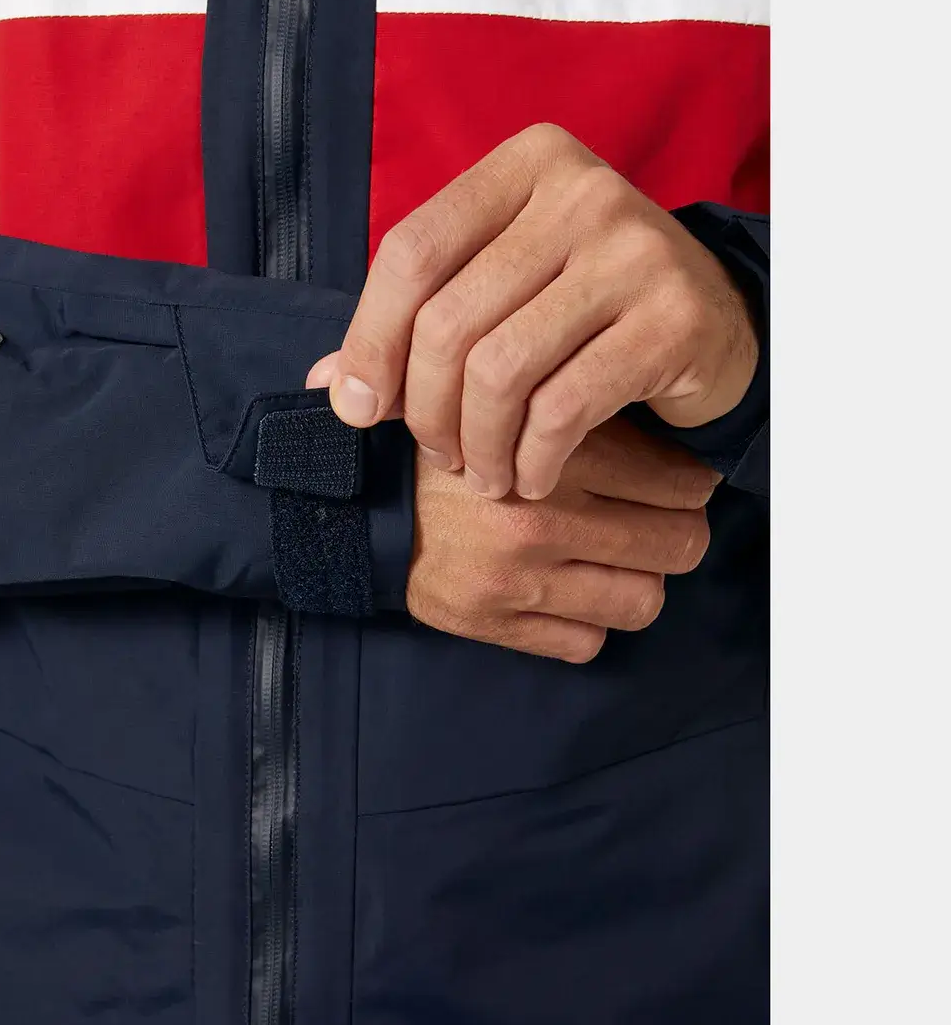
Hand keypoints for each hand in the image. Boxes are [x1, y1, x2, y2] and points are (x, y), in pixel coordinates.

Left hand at [312, 124, 756, 500]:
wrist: (714, 319)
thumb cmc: (581, 303)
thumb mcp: (498, 287)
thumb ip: (415, 322)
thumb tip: (328, 386)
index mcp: (524, 163)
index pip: (412, 250)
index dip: (369, 338)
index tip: (356, 405)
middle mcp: (581, 191)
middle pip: (449, 319)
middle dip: (424, 408)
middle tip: (437, 452)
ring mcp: (635, 250)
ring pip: (501, 370)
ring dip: (477, 443)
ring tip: (481, 472)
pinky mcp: (673, 318)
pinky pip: (564, 408)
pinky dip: (532, 458)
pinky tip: (529, 476)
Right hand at [405, 416, 717, 660]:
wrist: (352, 502)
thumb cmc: (432, 448)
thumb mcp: (501, 400)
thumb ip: (568, 398)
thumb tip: (643, 396)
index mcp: (548, 452)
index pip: (677, 480)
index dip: (687, 481)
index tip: (677, 481)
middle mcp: (541, 518)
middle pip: (677, 543)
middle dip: (676, 532)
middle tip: (656, 522)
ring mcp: (520, 580)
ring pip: (643, 600)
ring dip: (636, 582)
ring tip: (614, 562)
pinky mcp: (496, 624)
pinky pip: (585, 643)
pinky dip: (585, 623)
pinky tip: (566, 593)